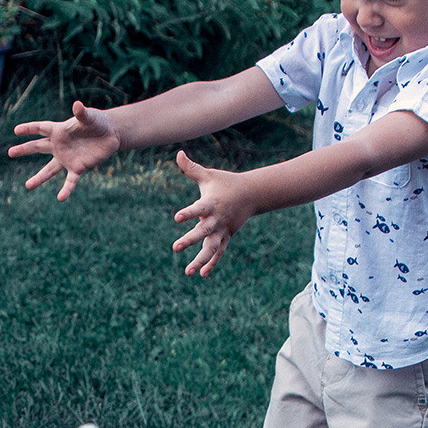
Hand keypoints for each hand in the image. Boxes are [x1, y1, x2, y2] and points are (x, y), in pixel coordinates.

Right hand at [9, 101, 121, 200]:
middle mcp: (59, 145)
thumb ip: (82, 113)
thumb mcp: (90, 117)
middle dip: (24, 150)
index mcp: (59, 131)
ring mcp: (67, 158)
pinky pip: (70, 181)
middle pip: (38, 147)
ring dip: (39, 178)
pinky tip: (61, 198)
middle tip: (10, 153)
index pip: (41, 128)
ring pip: (49, 169)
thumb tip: (77, 105)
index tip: (16, 130)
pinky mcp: (78, 168)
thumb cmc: (97, 122)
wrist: (110, 135)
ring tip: (28, 186)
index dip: (29, 128)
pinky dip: (66, 189)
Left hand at [170, 149, 252, 276]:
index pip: (198, 209)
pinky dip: (211, 263)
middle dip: (190, 240)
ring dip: (200, 260)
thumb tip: (178, 153)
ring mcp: (222, 230)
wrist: (252, 194)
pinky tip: (200, 274)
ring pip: (211, 248)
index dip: (188, 213)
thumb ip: (191, 168)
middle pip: (203, 232)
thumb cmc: (225, 183)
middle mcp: (217, 219)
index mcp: (211, 204)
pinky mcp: (225, 237)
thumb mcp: (209, 175)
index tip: (177, 218)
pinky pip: (218, 253)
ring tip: (187, 272)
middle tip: (175, 248)